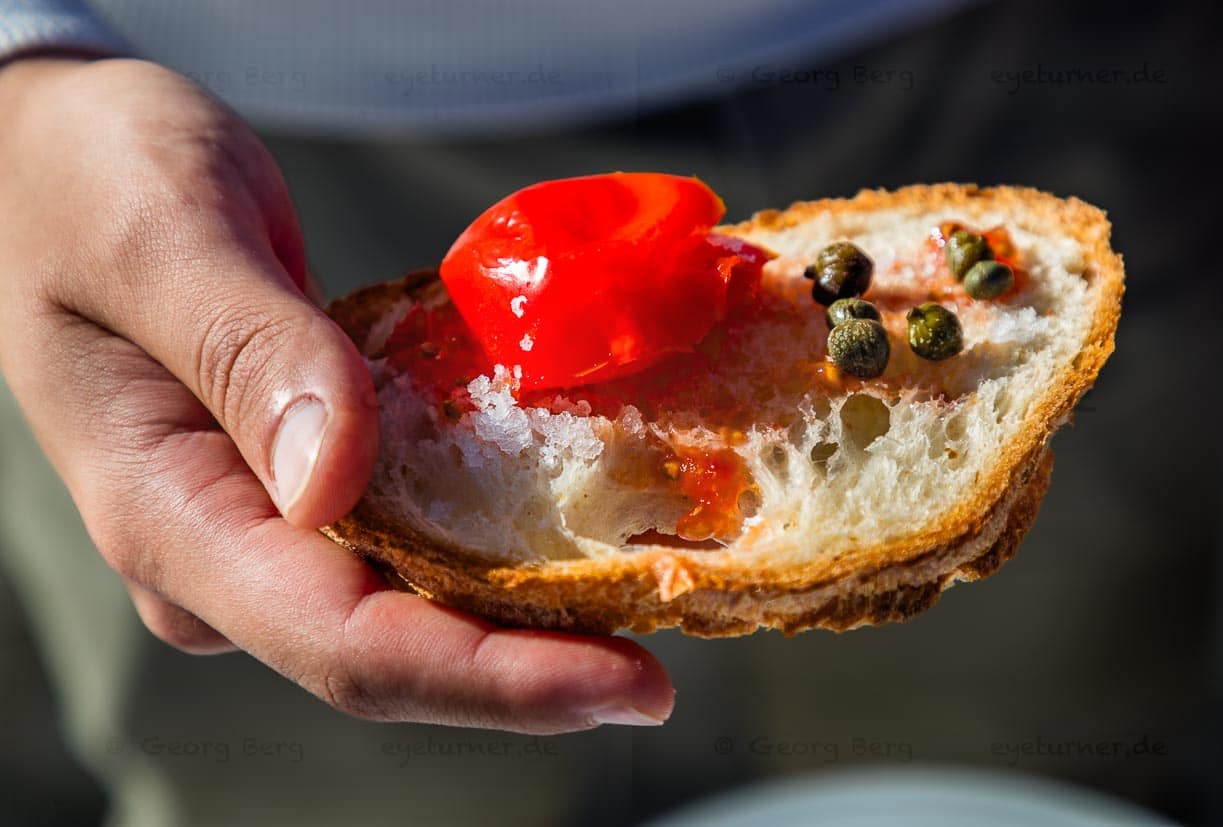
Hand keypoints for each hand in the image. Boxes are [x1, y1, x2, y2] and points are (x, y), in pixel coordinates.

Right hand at [0, 57, 672, 732]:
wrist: (49, 160)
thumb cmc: (87, 181)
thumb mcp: (159, 238)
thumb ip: (247, 354)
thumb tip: (334, 484)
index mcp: (171, 515)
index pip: (346, 644)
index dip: (494, 679)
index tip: (627, 683)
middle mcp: (222, 552)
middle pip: (395, 652)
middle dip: (534, 669)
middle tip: (667, 663)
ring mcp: (262, 528)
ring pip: (409, 606)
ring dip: (528, 619)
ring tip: (652, 598)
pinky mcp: (300, 488)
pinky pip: (408, 538)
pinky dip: (496, 544)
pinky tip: (578, 526)